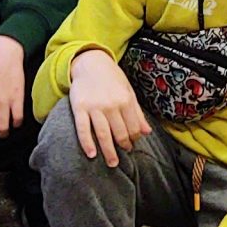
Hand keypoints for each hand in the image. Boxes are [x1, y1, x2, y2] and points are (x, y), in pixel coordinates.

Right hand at [69, 49, 150, 166]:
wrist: (90, 63)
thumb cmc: (112, 79)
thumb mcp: (129, 91)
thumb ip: (137, 113)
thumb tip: (147, 133)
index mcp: (126, 100)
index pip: (133, 127)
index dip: (134, 138)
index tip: (131, 145)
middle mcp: (111, 105)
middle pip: (119, 133)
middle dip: (123, 147)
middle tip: (122, 156)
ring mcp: (95, 107)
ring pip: (103, 134)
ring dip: (108, 151)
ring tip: (112, 163)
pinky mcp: (79, 108)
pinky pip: (83, 129)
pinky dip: (87, 143)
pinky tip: (91, 154)